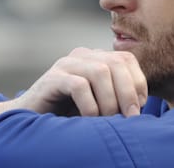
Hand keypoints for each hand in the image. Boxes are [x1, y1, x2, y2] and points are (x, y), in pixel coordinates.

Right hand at [1, 48, 147, 117]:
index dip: (138, 81)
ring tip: (109, 119)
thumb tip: (141, 104)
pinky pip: (79, 85)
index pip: (126, 59)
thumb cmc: (71, 110)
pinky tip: (90, 118)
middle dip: (128, 91)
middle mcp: (84, 55)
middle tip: (131, 116)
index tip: (140, 106)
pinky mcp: (52, 78)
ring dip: (110, 100)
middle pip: (116, 63)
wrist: (32, 117)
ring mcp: (67, 64)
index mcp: (97, 57)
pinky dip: (90, 104)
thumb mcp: (100, 100)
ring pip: (100, 71)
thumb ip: (117, 94)